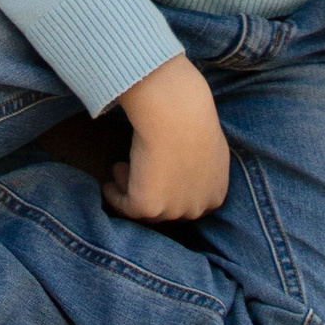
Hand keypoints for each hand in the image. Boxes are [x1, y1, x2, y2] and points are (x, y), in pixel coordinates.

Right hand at [104, 54, 231, 222]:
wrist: (177, 114)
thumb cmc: (192, 118)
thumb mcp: (209, 144)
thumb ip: (203, 164)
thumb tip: (186, 160)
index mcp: (216, 193)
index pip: (193, 203)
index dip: (173, 191)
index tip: (158, 174)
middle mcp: (197, 207)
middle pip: (170, 209)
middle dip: (153, 190)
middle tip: (136, 170)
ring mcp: (173, 210)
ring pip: (147, 209)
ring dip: (131, 190)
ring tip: (119, 168)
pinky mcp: (148, 206)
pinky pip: (125, 207)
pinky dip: (114, 197)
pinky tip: (108, 185)